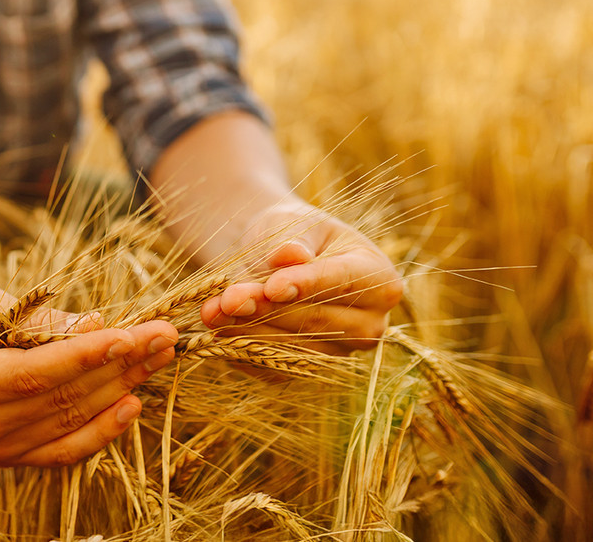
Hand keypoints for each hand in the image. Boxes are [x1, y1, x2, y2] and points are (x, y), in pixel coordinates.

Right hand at [0, 285, 178, 465]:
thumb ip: (37, 321)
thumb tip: (98, 327)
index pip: (34, 372)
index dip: (87, 355)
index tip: (132, 333)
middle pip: (60, 399)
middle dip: (119, 366)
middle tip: (163, 336)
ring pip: (69, 423)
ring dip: (120, 390)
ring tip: (158, 358)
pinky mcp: (3, 457)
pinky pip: (62, 450)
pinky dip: (100, 430)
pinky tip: (131, 404)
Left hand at [200, 203, 402, 354]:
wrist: (272, 259)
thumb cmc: (291, 234)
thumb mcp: (292, 222)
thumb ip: (291, 240)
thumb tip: (290, 256)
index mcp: (379, 279)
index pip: (345, 283)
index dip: (308, 285)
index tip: (272, 285)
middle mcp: (368, 323)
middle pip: (316, 320)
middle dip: (268, 309)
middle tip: (229, 297)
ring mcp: (339, 352)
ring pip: (291, 347)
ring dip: (248, 330)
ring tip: (213, 310)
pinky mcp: (306, 369)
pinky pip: (273, 367)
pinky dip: (241, 347)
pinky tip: (219, 327)